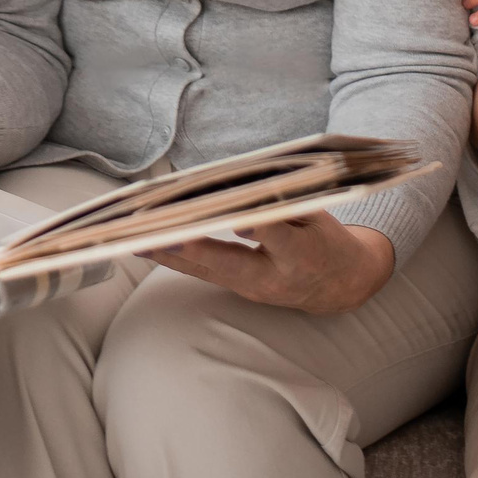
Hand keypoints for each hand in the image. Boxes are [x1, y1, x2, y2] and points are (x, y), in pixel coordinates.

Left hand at [145, 213, 394, 313]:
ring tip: (134, 240)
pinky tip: (149, 246)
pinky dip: (177, 259)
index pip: (275, 236)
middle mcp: (274, 277)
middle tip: (158, 234)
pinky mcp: (241, 291)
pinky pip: (204, 274)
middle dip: (191, 248)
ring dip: (169, 255)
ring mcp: (255, 289)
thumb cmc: (328, 238)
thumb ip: (282, 203)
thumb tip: (241, 186)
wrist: (343, 285)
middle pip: (228, 263)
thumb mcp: (318, 215)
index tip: (235, 216)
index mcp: (302, 253)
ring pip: (206, 271)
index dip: (255, 226)